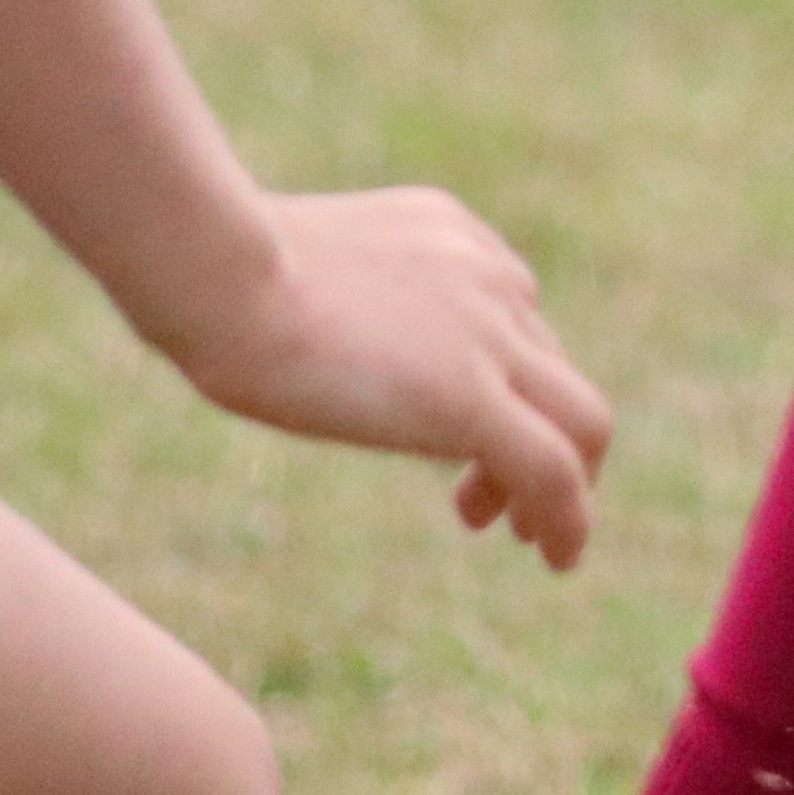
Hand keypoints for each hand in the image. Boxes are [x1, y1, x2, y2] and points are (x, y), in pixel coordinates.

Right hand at [153, 185, 613, 569]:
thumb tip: (292, 322)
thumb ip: (329, 294)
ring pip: (577, 420)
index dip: (503, 386)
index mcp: (450, 238)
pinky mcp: (472, 395)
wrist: (220, 276)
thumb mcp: (297, 271)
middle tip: (492, 505)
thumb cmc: (217, 276)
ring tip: (530, 537)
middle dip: (541, 438)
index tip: (466, 439)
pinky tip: (559, 556)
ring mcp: (492, 334)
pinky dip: (570, 517)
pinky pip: (553, 467)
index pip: (512, 319)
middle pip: (552, 371)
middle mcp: (490, 279)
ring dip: (565, 486)